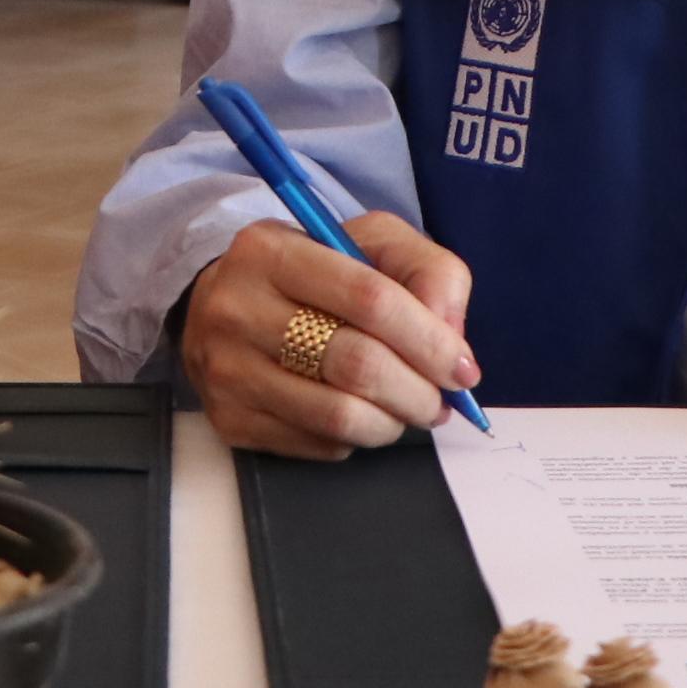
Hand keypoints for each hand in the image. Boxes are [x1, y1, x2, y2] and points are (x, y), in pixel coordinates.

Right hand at [180, 213, 479, 460]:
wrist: (224, 303)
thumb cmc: (314, 272)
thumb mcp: (372, 243)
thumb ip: (428, 271)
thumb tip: (450, 336)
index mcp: (272, 251)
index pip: (370, 299)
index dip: (429, 340)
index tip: (462, 368)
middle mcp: (237, 308)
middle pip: (357, 365)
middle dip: (418, 391)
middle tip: (440, 400)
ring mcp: (227, 369)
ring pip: (338, 416)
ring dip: (392, 421)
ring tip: (407, 410)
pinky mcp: (228, 420)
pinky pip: (316, 444)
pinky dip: (355, 437)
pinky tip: (358, 413)